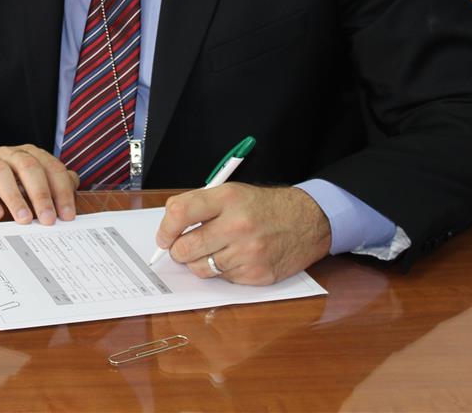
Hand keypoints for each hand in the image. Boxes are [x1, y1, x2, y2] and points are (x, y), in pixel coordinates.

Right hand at [0, 145, 79, 225]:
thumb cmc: (5, 185)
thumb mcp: (30, 186)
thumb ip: (52, 185)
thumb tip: (74, 185)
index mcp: (30, 155)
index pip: (51, 168)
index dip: (62, 191)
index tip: (67, 216)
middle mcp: (10, 153)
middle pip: (29, 167)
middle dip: (41, 194)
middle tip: (48, 219)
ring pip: (1, 172)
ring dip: (14, 196)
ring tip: (23, 219)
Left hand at [154, 184, 331, 284]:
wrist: (307, 221)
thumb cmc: (265, 207)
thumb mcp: (233, 192)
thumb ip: (200, 205)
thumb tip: (168, 228)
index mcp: (228, 198)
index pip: (180, 212)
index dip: (165, 228)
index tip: (164, 236)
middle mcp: (238, 225)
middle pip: (184, 248)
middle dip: (178, 251)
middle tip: (183, 248)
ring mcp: (248, 252)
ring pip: (201, 268)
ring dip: (200, 263)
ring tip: (213, 251)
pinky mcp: (257, 275)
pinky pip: (222, 279)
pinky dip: (223, 271)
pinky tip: (236, 258)